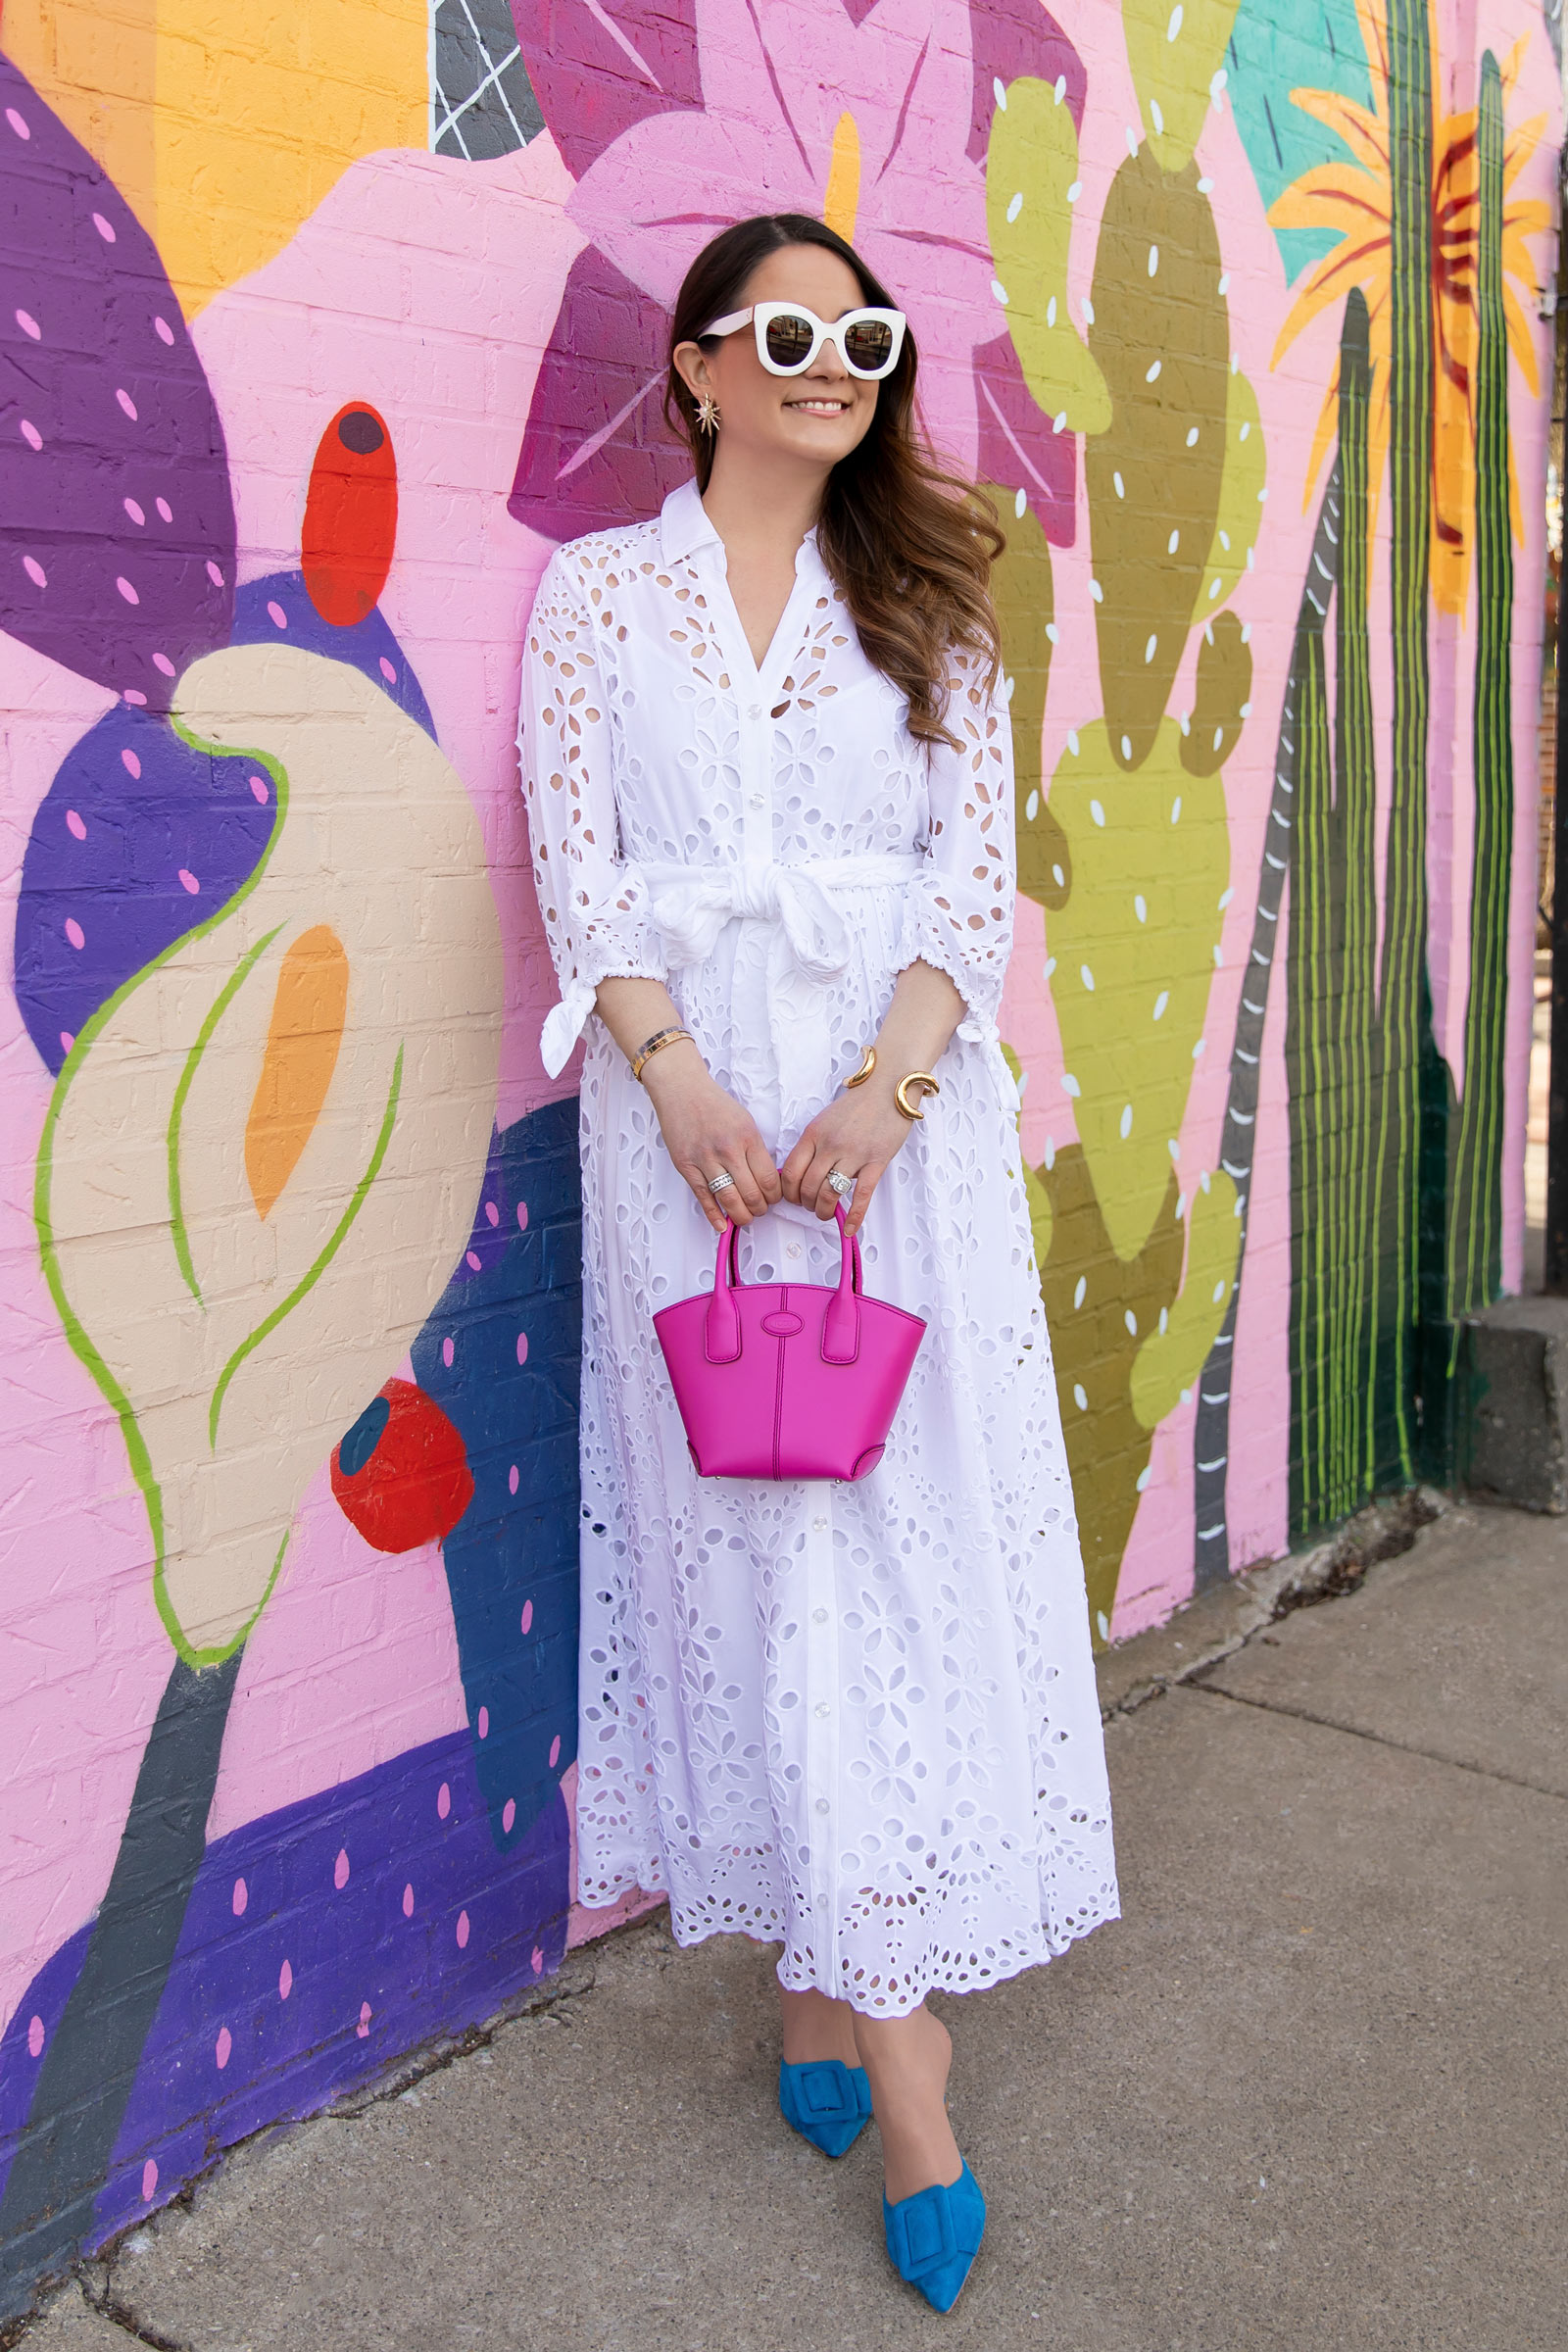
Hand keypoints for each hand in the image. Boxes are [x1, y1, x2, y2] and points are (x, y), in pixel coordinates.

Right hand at [641, 1046, 782, 1232]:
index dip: (774, 1196)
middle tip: (759, 1210)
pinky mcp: (686, 1166)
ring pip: (729, 1200)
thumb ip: (756, 1150)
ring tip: (744, 1217)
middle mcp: (728, 1150)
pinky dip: (714, 1215)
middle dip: (759, 1209)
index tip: (773, 1198)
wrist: (682, 1091)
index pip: (769, 1179)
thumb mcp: (745, 1121)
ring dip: (740, 1216)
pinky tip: (722, 1225)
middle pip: (751, 1194)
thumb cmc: (714, 1105)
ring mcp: (705, 1159)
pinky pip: (703, 1197)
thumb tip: (767, 1180)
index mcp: (747, 1137)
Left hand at [779, 1082, 913, 1236]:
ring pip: (829, 1193)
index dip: (788, 1192)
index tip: (793, 1198)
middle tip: (811, 1207)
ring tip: (826, 1214)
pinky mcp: (876, 1161)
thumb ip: (813, 1144)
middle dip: (805, 1204)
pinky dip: (854, 1216)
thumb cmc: (857, 1105)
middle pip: (807, 1186)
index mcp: (813, 1134)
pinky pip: (861, 1195)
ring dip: (823, 1211)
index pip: (790, 1172)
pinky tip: (849, 1230)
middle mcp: (830, 1145)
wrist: (889, 1088)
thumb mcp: (824, 1120)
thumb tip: (800, 1172)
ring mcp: (854, 1154)